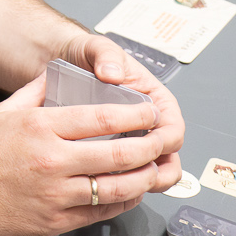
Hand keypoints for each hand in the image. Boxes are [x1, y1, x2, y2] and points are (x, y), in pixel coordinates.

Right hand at [0, 70, 172, 235]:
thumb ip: (36, 91)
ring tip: (156, 169)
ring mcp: (55, 195)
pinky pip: (99, 213)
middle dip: (150, 146)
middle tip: (165, 140)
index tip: (151, 112)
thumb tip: (59, 73)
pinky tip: (131, 193)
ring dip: (144, 178)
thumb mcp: (4, 111)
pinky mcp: (54, 222)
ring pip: (116, 188)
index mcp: (41, 128)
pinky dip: (122, 203)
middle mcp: (52, 161)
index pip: (102, 119)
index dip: (136, 116)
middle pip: (118, 155)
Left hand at [61, 31, 185, 187]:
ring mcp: (132, 137)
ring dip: (142, 182)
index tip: (149, 146)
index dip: (164, 142)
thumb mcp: (97, 48)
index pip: (172, 128)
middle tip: (141, 178)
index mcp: (153, 99)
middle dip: (158, 171)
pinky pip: (127, 172)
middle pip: (167, 156)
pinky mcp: (114, 149)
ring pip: (149, 169)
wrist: (62, 62)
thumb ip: (106, 55)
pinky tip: (108, 185)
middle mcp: (147, 122)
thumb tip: (112, 72)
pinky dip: (123, 183)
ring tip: (125, 187)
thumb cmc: (86, 56)